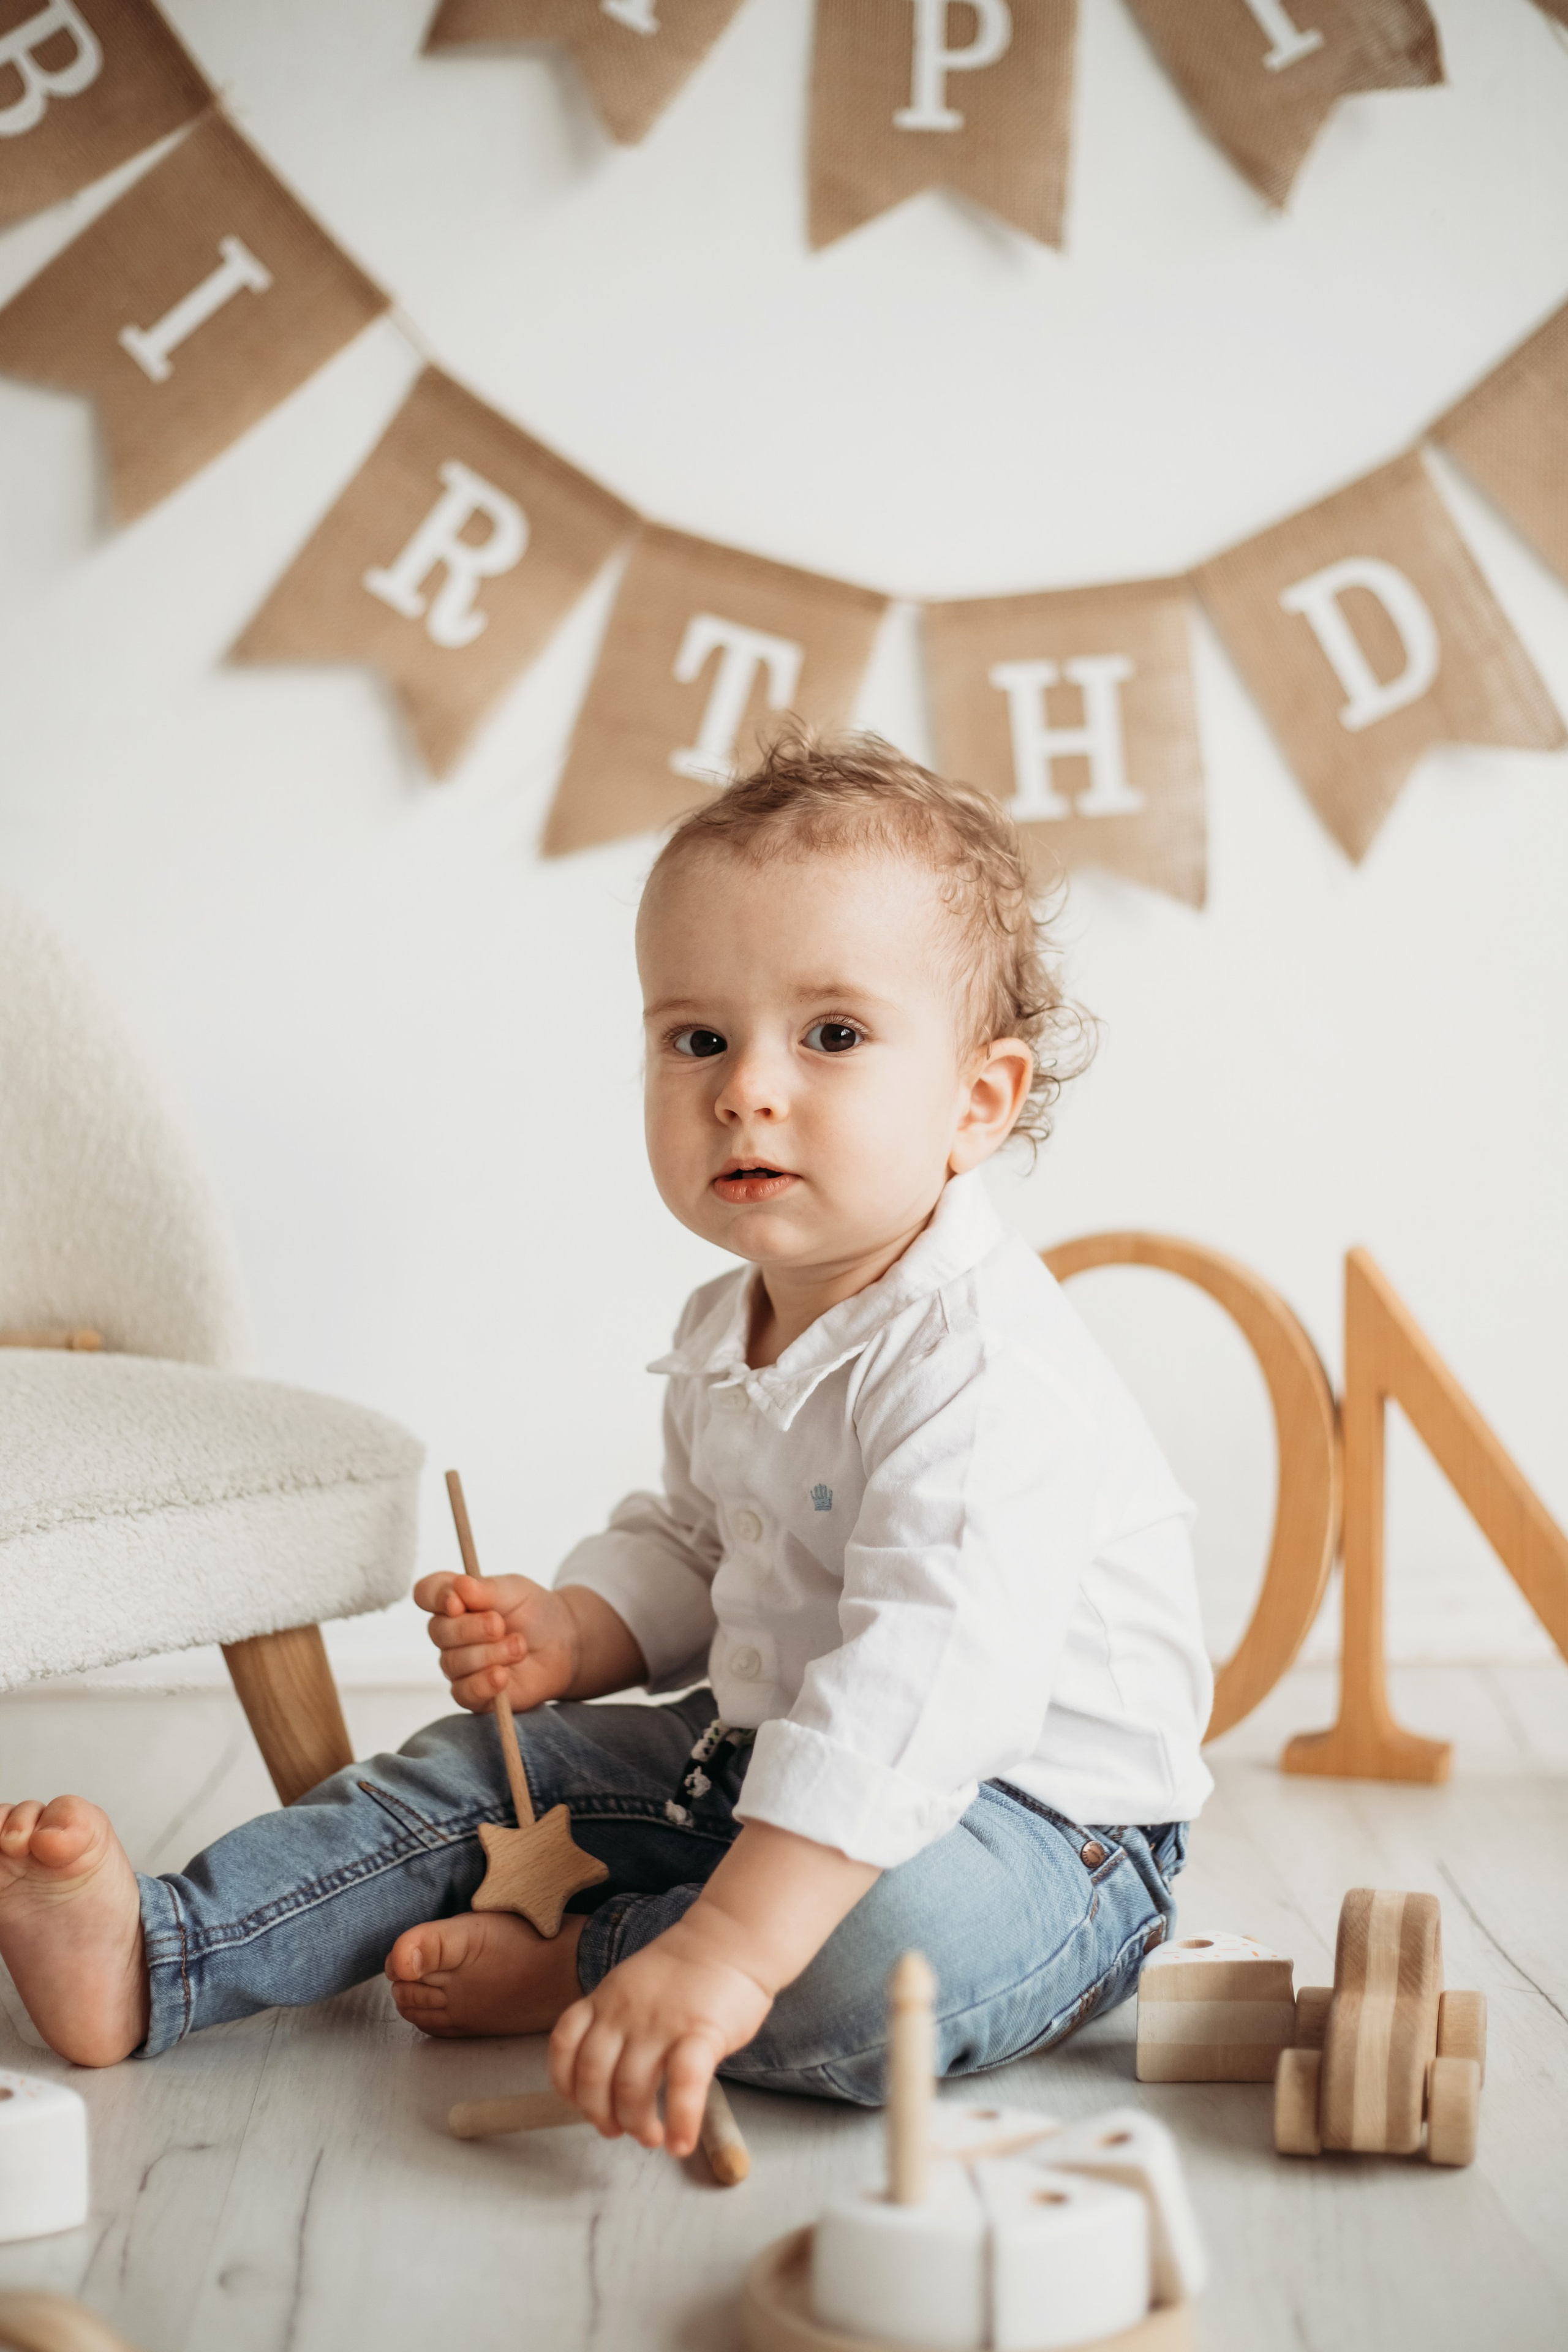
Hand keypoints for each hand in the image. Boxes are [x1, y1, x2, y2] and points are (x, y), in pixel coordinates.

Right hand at [413, 1571, 580, 1712]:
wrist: (564, 1644)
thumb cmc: (534, 1612)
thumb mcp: (515, 1590)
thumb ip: (486, 1589)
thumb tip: (460, 1586)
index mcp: (455, 1601)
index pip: (426, 1594)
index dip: (436, 1597)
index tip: (457, 1601)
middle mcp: (450, 1633)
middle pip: (438, 1631)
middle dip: (471, 1628)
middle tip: (500, 1625)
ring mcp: (459, 1665)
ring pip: (453, 1662)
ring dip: (489, 1654)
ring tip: (519, 1646)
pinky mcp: (473, 1693)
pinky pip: (463, 1693)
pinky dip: (483, 1684)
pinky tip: (502, 1676)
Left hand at [547, 1823, 879, 2157]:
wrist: (733, 1937)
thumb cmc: (688, 1970)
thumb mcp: (633, 1983)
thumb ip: (616, 2019)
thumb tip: (606, 2074)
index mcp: (607, 1998)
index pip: (564, 2044)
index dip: (565, 2083)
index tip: (580, 2103)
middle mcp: (626, 2012)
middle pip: (593, 2076)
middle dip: (600, 2114)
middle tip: (617, 2130)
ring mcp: (662, 2022)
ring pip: (632, 2087)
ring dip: (636, 2124)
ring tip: (651, 2136)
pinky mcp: (701, 2032)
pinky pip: (684, 2084)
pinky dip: (681, 2120)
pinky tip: (681, 2142)